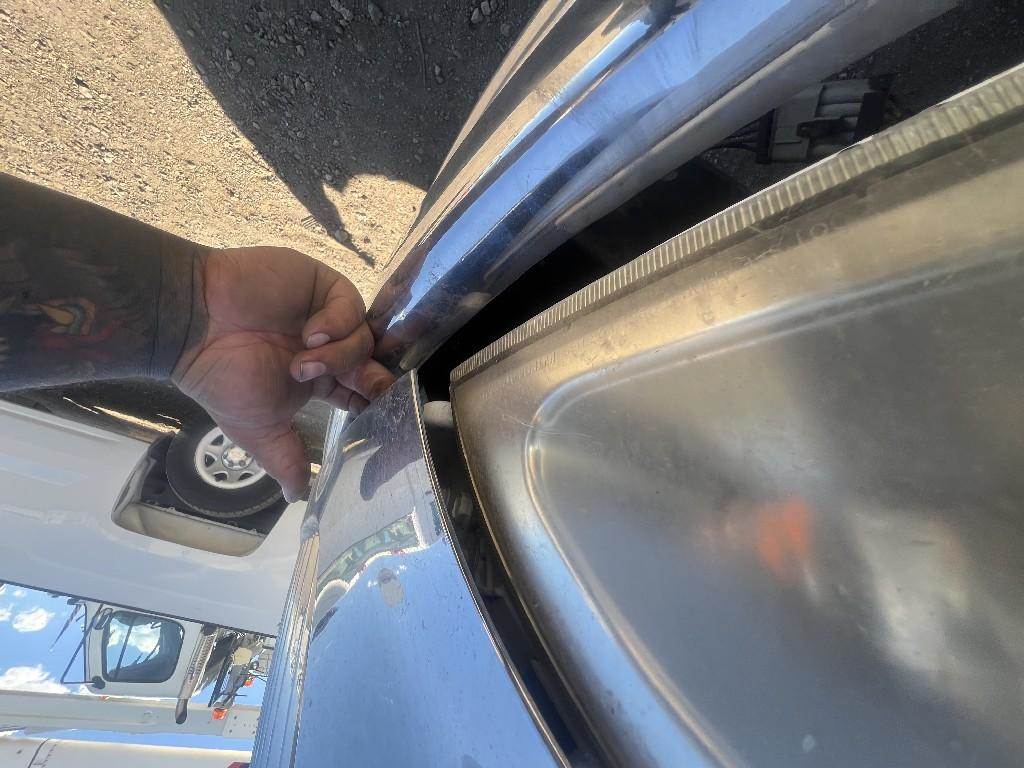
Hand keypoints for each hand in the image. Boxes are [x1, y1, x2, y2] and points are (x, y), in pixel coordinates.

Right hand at [172, 246, 393, 501]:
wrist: (195, 327)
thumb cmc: (222, 378)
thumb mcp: (259, 429)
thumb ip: (286, 459)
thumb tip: (299, 499)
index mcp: (318, 378)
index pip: (360, 389)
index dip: (371, 399)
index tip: (375, 412)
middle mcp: (326, 345)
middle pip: (371, 362)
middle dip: (372, 379)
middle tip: (367, 389)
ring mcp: (324, 313)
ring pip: (362, 337)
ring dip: (339, 355)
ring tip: (302, 362)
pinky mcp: (320, 285)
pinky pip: (350, 304)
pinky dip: (337, 322)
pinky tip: (310, 333)